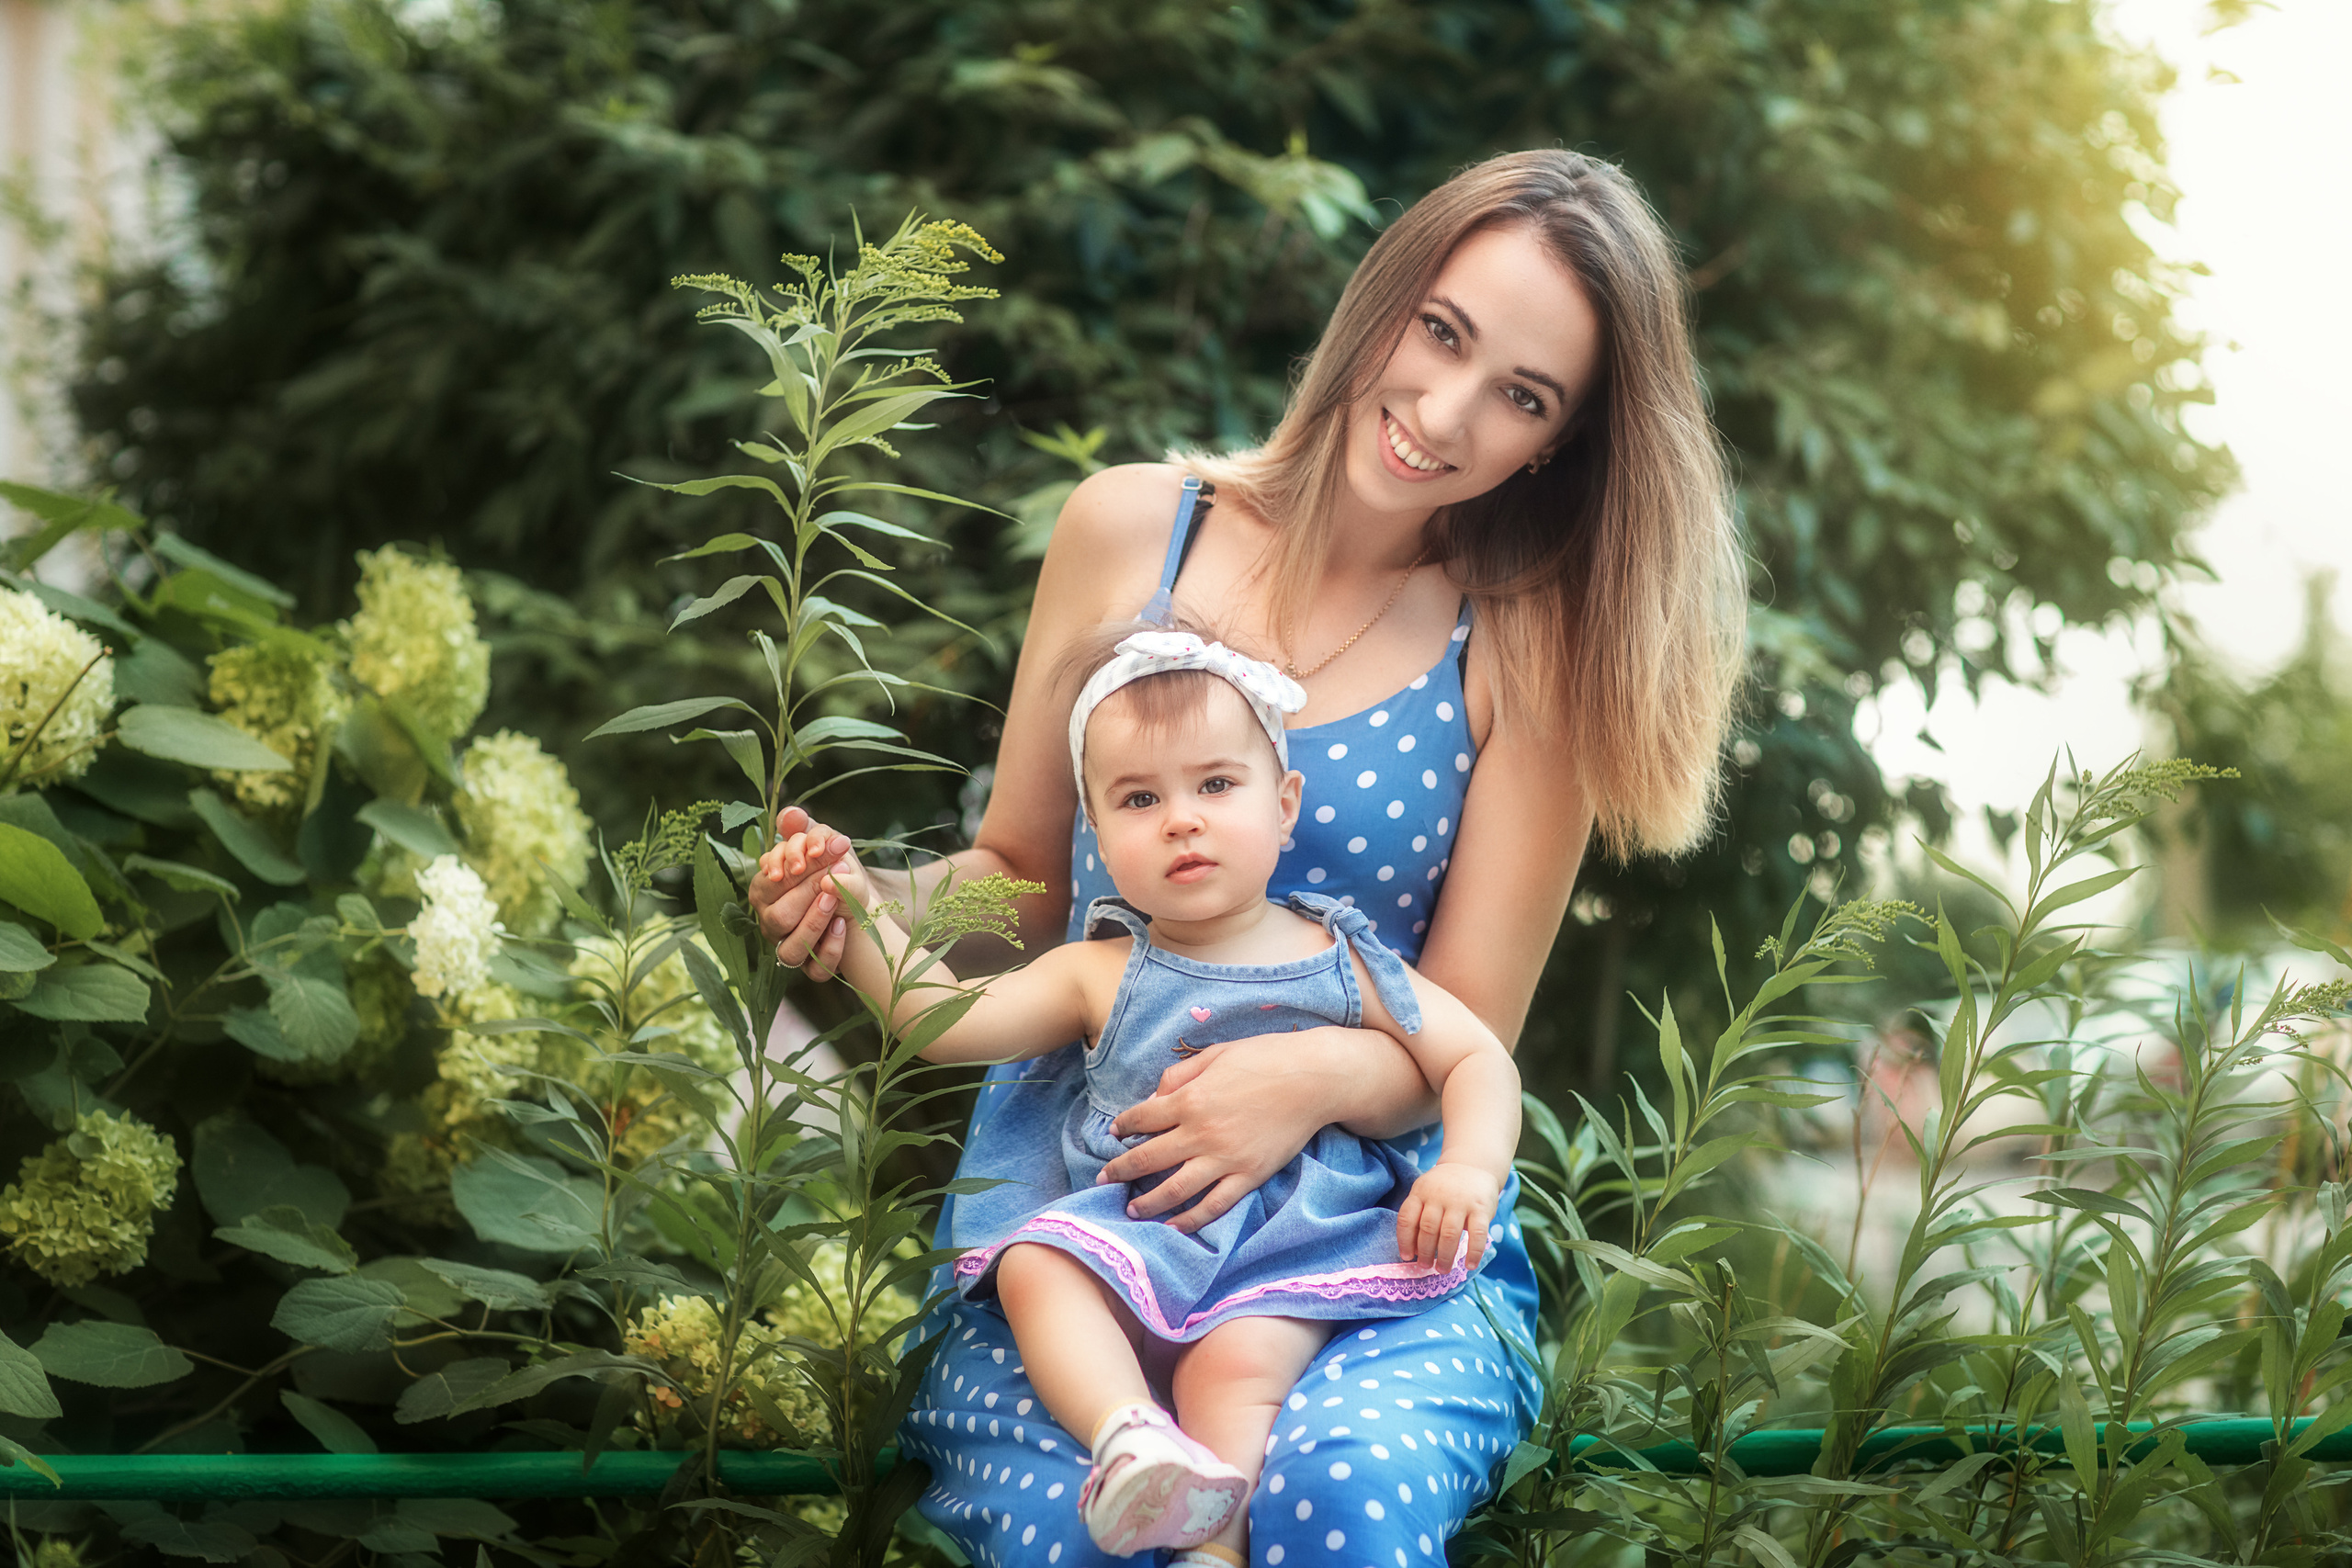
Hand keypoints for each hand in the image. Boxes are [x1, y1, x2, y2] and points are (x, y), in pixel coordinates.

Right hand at [750, 807, 859, 976]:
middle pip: (779, 915)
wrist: (863, 902)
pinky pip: (815, 969)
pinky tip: (843, 924)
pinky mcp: (812, 967)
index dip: (792, 865)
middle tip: (834, 872)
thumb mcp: (824, 845)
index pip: (770, 880)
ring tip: (834, 897)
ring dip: (814, 921)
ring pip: (790, 950)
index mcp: (765, 890)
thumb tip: (791, 814)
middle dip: (808, 890)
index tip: (817, 851)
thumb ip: (805, 829)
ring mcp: (789, 947)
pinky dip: (830, 948)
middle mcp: (771, 922)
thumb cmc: (835, 869)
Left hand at [1097, 1029, 1385, 1234]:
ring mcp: (1225, 1158)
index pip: (1142, 1118)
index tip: (1114, 1135)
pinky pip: (1214, 1205)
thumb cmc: (1265, 1059)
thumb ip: (1180, 1074)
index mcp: (1189, 1098)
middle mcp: (1201, 1132)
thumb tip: (1155, 1098)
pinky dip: (1192, 1220)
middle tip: (1105, 1180)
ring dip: (1149, 1203)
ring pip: (1175, 1189)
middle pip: (1149, 1159)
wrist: (1313, 1079)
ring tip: (1132, 1211)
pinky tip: (1175, 1226)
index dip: (1124, 1126)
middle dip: (1121, 1171)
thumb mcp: (1215, 1055)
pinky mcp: (1249, 1175)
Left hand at [1396, 1162, 1500, 1270]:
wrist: (1473, 1165)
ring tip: (1443, 1269)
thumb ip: (1419, 1215)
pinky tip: (1469, 1265)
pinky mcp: (1481, 1208)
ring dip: (1445, 1257)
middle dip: (1425, 1253)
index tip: (1407, 1257)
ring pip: (1449, 1234)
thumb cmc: (1444, 1186)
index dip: (1405, 1240)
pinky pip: (1477, 1234)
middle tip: (1426, 1266)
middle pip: (1428, 1229)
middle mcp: (1439, 1196)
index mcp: (1421, 1192)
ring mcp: (1461, 1201)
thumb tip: (1414, 1251)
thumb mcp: (1426, 1192)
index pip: (1407, 1218)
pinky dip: (1473, 1253)